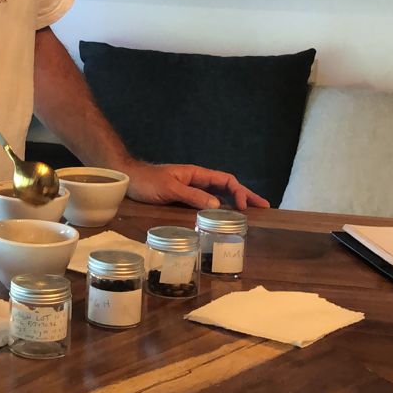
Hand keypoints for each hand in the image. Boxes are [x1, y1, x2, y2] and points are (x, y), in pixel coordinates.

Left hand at [126, 161, 268, 211]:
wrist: (128, 180)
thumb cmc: (147, 182)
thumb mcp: (170, 189)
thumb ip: (192, 196)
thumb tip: (217, 205)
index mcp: (196, 174)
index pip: (225, 180)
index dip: (239, 192)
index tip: (245, 206)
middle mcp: (197, 180)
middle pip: (227, 187)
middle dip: (245, 195)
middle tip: (264, 207)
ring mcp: (191, 189)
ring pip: (219, 195)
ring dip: (235, 202)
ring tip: (252, 213)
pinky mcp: (184, 198)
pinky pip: (207, 202)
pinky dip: (220, 208)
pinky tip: (225, 217)